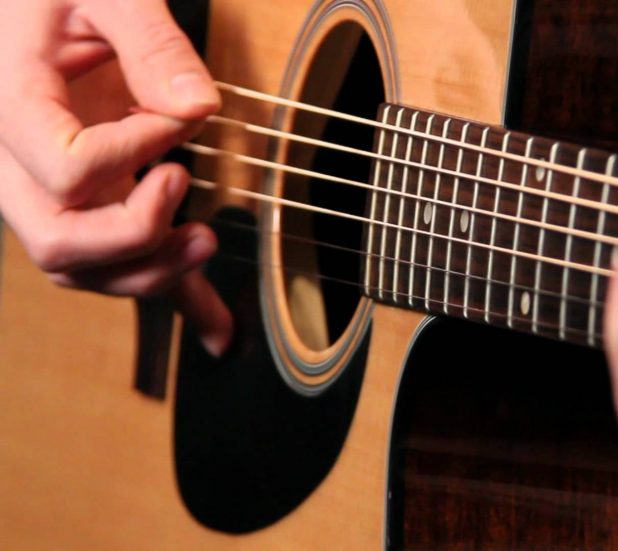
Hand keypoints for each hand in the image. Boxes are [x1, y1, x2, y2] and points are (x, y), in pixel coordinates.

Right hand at [0, 0, 231, 355]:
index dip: (131, 153)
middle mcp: (16, 161)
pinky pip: (120, 264)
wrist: (33, 3)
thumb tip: (197, 107)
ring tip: (206, 242)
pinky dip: (176, 300)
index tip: (178, 118)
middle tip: (181, 186)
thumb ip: (151, 41)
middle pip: (59, 241)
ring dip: (150, 273)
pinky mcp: (86, 201)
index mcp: (11, 105)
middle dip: (135, 234)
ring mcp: (47, 190)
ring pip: (82, 268)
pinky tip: (219, 330)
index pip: (65, 170)